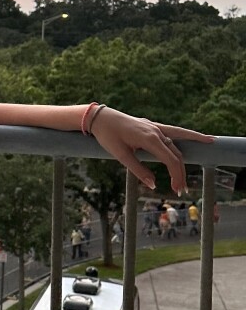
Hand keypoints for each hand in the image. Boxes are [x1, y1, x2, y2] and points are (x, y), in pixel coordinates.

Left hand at [89, 108, 214, 193]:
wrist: (100, 118)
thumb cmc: (108, 136)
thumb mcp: (120, 155)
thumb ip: (138, 170)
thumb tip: (152, 185)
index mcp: (149, 138)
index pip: (171, 159)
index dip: (176, 175)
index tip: (177, 190)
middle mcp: (156, 131)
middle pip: (176, 154)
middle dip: (180, 173)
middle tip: (180, 191)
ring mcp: (156, 127)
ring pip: (179, 142)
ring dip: (186, 157)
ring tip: (207, 158)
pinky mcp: (153, 126)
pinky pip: (175, 132)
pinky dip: (189, 136)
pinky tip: (203, 138)